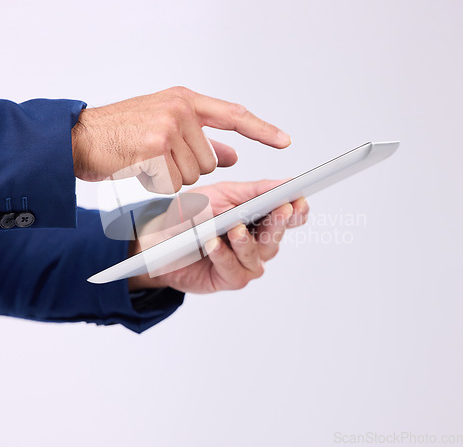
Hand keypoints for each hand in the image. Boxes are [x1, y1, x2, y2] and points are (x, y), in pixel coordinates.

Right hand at [71, 87, 290, 192]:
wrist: (79, 138)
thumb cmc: (122, 133)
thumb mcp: (166, 128)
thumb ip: (203, 140)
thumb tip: (234, 156)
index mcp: (185, 101)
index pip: (233, 115)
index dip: (261, 130)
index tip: (284, 141)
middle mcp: (179, 110)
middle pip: (210, 161)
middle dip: (189, 168)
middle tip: (159, 157)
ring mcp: (166, 128)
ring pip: (193, 174)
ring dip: (172, 176)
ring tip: (147, 161)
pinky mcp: (153, 149)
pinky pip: (174, 183)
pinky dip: (159, 184)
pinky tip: (140, 168)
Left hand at [128, 180, 308, 293]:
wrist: (162, 241)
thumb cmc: (192, 214)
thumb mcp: (218, 194)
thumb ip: (250, 191)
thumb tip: (282, 184)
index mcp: (260, 217)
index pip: (288, 215)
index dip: (297, 209)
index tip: (299, 200)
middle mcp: (258, 241)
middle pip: (276, 234)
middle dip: (278, 222)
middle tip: (282, 209)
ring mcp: (246, 262)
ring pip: (257, 254)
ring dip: (245, 241)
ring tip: (235, 229)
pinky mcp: (230, 278)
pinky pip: (233, 269)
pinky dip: (222, 255)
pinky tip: (213, 243)